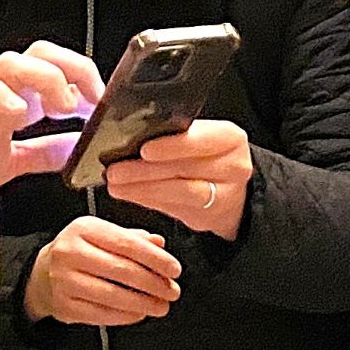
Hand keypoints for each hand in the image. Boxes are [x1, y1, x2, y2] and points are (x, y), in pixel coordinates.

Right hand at [0, 42, 101, 194]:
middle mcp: (3, 87)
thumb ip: (49, 151)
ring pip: (14, 62)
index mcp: (19, 94)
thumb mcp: (19, 159)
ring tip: (60, 107)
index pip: (56, 64)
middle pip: (40, 52)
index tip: (99, 98)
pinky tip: (19, 111)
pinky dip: (2, 95)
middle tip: (87, 98)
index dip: (82, 74)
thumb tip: (77, 147)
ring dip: (45, 78)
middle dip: (70, 67)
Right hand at [25, 215, 182, 327]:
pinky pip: (101, 314)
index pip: (127, 243)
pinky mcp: (64, 306)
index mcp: (84, 228)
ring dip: (143, 303)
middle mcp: (70, 252)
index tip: (174, 270)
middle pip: (121, 270)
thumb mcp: (103, 235)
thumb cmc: (81, 252)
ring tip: (161, 306)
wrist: (43, 274)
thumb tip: (160, 243)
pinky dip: (125, 316)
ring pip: (112, 295)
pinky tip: (139, 314)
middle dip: (153, 283)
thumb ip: (133, 238)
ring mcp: (64, 280)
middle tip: (172, 291)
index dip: (155, 258)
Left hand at [103, 120, 253, 241]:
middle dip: (146, 170)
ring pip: (180, 192)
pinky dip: (148, 200)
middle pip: (186, 168)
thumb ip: (174, 133)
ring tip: (116, 184)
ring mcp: (224, 195)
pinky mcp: (209, 217)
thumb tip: (130, 133)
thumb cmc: (206, 154)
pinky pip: (174, 208)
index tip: (144, 150)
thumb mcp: (200, 136)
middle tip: (115, 170)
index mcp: (230, 138)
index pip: (202, 140)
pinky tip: (129, 194)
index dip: (172, 146)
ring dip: (143, 188)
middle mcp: (233, 167)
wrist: (229, 187)